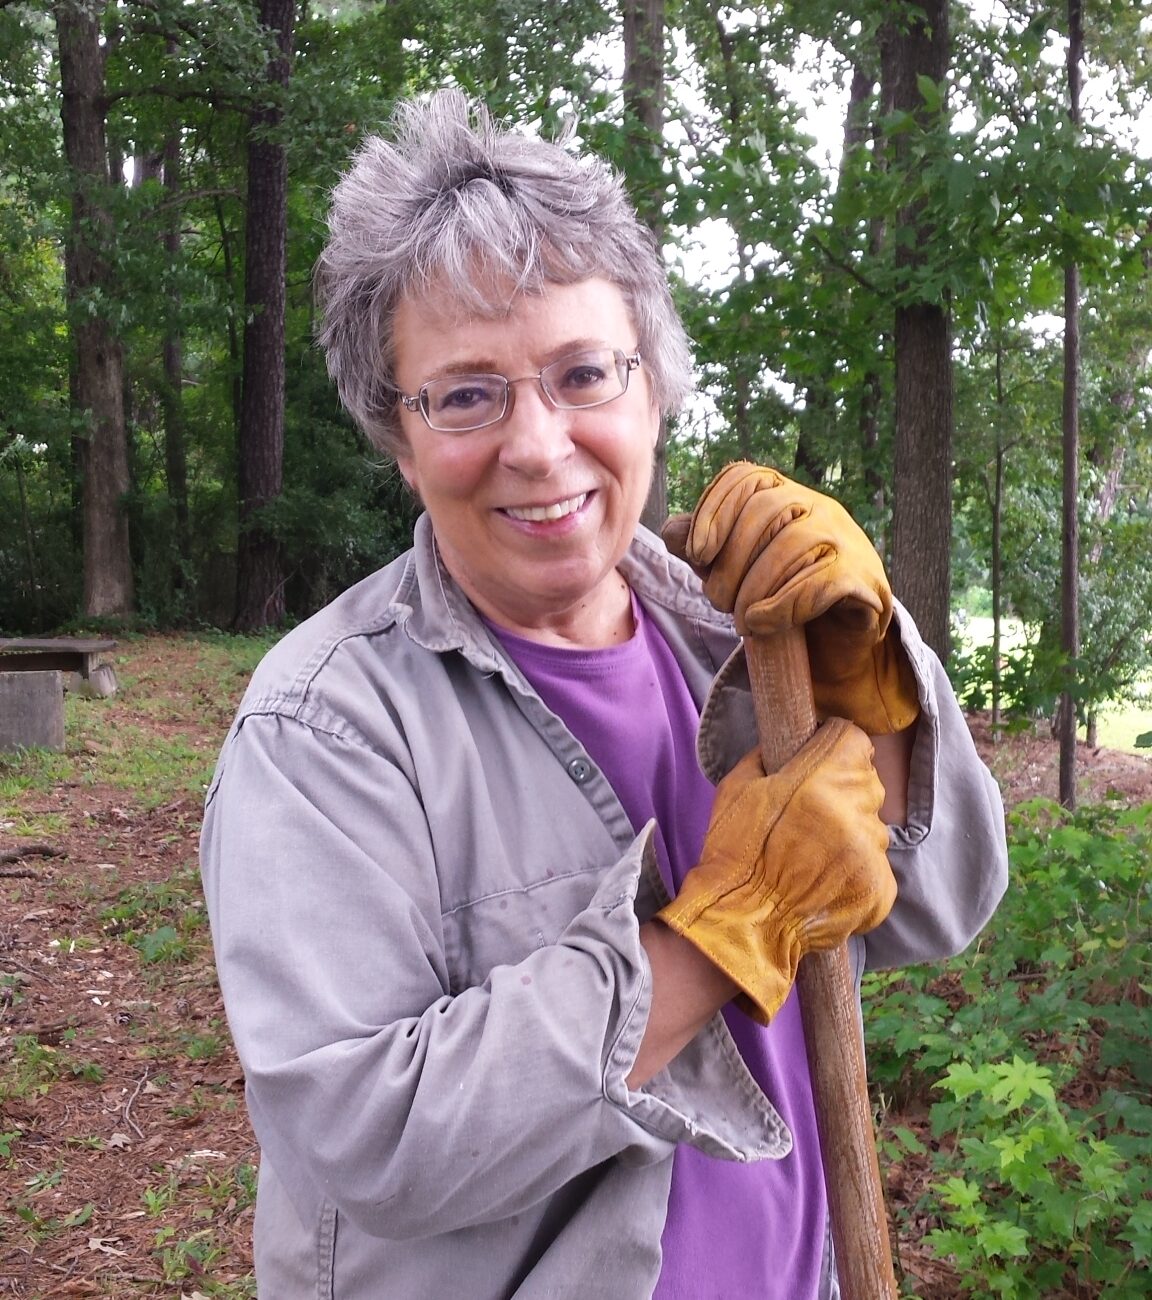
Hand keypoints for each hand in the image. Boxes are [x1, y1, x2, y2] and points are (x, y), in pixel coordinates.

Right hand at [657, 719, 894, 1024]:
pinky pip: (877, 867)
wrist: (740, 926)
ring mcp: (870, 856)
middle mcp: (853, 816)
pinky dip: (855, 871)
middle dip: (843, 790)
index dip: (835, 746)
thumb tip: (786, 745)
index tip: (821, 758)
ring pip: (872, 826)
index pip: (854, 739)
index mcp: (818, 784)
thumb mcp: (735, 789)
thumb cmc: (732, 855)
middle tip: (810, 813)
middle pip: (866, 781)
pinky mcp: (879, 892)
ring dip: (849, 833)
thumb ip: (767, 758)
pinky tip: (823, 880)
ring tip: (812, 854)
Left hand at [684, 461, 918, 734]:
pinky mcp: (864, 579)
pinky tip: (762, 623)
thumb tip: (672, 531)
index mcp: (783, 494)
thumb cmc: (781, 596)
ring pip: (794, 544)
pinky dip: (784, 605)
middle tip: (719, 601)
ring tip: (741, 620)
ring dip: (755, 588)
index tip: (696, 554)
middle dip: (731, 561)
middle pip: (765, 510)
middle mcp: (817, 507)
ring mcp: (845, 539)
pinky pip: (823, 581)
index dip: (713, 511)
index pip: (743, 477)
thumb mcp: (735, 570)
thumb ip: (705, 549)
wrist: (838, 641)